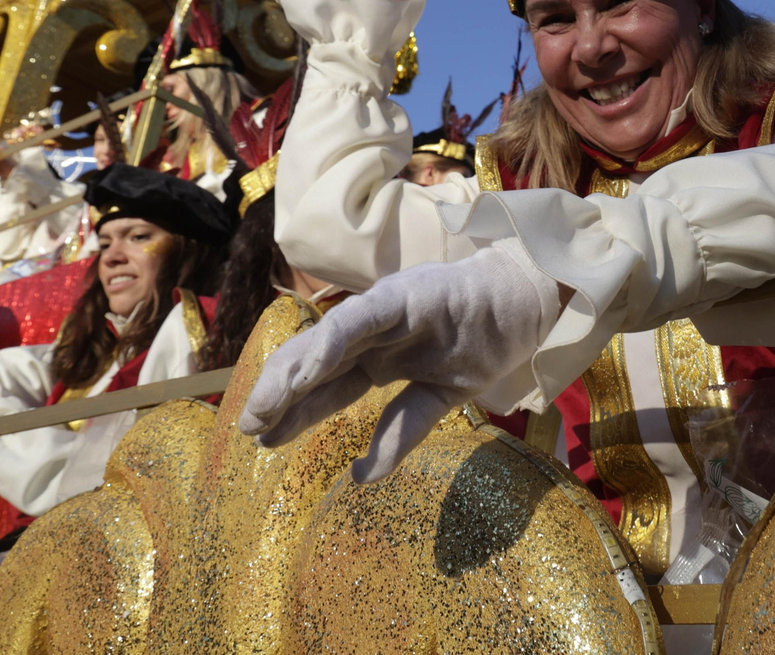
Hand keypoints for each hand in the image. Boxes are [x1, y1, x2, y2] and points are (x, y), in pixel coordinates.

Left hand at [240, 242, 557, 480]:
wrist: (525, 301)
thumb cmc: (484, 341)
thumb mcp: (439, 398)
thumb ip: (401, 431)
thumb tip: (361, 478)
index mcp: (378, 356)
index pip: (326, 385)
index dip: (294, 411)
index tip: (263, 439)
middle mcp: (371, 334)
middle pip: (314, 366)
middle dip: (279, 396)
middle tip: (249, 427)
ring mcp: (382, 311)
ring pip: (324, 344)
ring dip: (291, 374)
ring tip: (262, 405)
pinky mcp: (400, 295)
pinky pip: (357, 321)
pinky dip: (329, 343)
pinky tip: (303, 370)